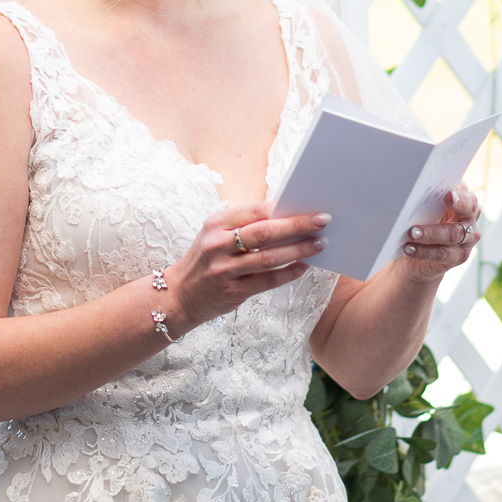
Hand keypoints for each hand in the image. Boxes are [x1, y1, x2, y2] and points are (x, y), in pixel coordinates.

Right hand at [162, 203, 329, 335]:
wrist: (178, 295)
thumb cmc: (206, 260)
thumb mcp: (216, 236)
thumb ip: (245, 226)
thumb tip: (287, 216)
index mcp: (216, 224)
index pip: (256, 211)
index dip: (284, 208)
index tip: (309, 205)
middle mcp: (218, 245)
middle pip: (264, 232)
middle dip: (297, 225)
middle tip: (323, 221)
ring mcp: (224, 270)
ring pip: (268, 258)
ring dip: (298, 250)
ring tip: (319, 244)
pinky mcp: (232, 292)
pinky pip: (267, 281)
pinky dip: (288, 274)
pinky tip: (303, 267)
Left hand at [401, 186, 480, 283]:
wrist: (415, 251)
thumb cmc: (423, 220)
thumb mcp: (426, 207)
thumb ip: (429, 198)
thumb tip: (416, 189)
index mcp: (464, 202)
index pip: (467, 196)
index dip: (461, 196)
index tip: (448, 194)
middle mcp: (470, 219)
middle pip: (467, 211)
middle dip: (452, 208)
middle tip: (433, 209)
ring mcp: (467, 240)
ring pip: (453, 234)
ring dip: (431, 234)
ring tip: (412, 233)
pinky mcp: (458, 258)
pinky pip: (443, 254)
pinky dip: (425, 251)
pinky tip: (410, 248)